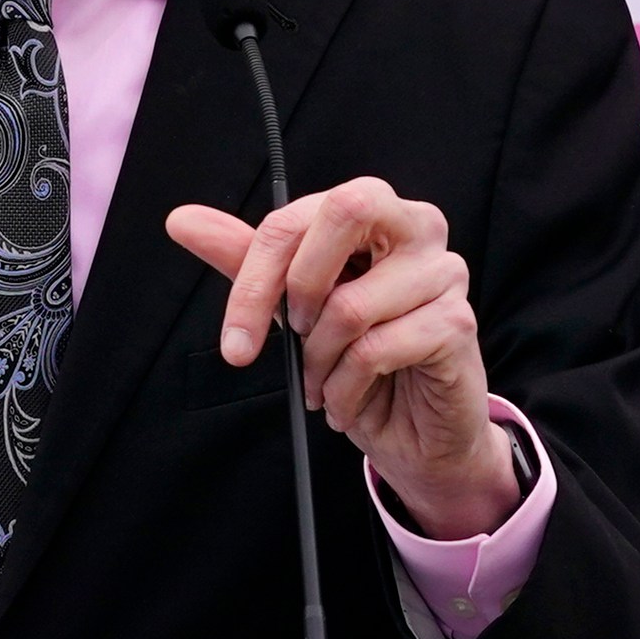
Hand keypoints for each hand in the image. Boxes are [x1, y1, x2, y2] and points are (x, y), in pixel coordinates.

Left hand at [166, 177, 518, 539]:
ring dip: (318, 362)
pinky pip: (375, 351)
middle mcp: (417, 226)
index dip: (255, 277)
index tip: (235, 339)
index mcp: (374, 209)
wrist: (414, 429)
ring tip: (320, 383)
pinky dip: (344, 389)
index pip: (297, 218)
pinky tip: (344, 402)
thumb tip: (182, 219)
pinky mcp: (457, 323)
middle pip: (344, 212)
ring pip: (350, 305)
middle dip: (296, 289)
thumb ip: (245, 259)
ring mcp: (444, 272)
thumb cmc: (356, 354)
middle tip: (292, 338)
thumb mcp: (292, 305)